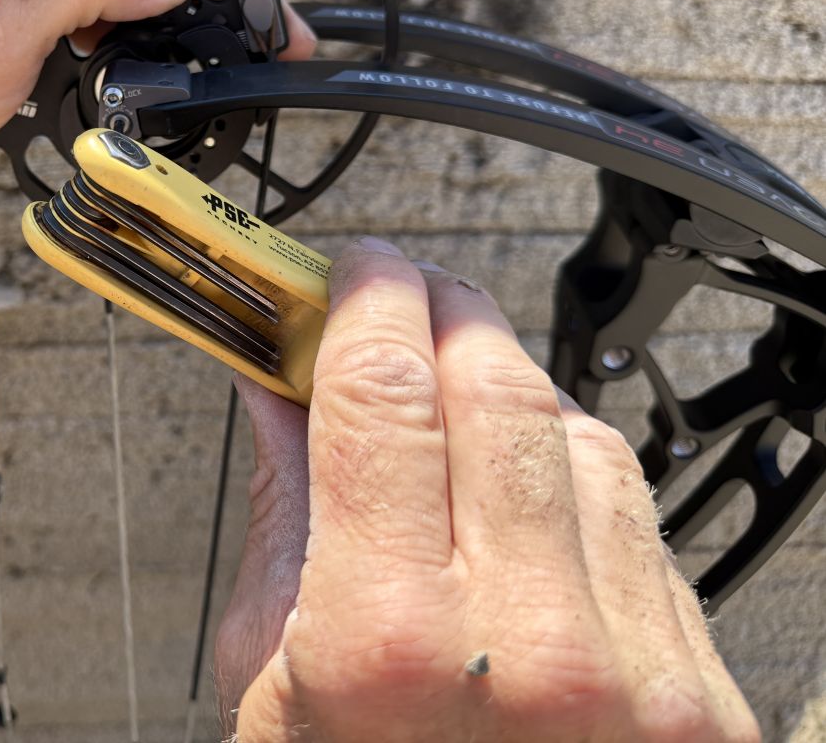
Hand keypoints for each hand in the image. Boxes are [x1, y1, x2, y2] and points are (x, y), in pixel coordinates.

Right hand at [214, 237, 760, 741]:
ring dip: (508, 392)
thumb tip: (280, 388)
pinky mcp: (701, 696)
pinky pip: (639, 514)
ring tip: (457, 416)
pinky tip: (526, 500)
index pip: (382, 388)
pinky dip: (574, 475)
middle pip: (492, 382)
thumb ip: (285, 512)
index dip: (362, 301)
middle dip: (438, 314)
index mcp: (386, 643)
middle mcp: (528, 649)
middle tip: (400, 304)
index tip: (351, 275)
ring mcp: (635, 672)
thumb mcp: (270, 679)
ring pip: (579, 431)